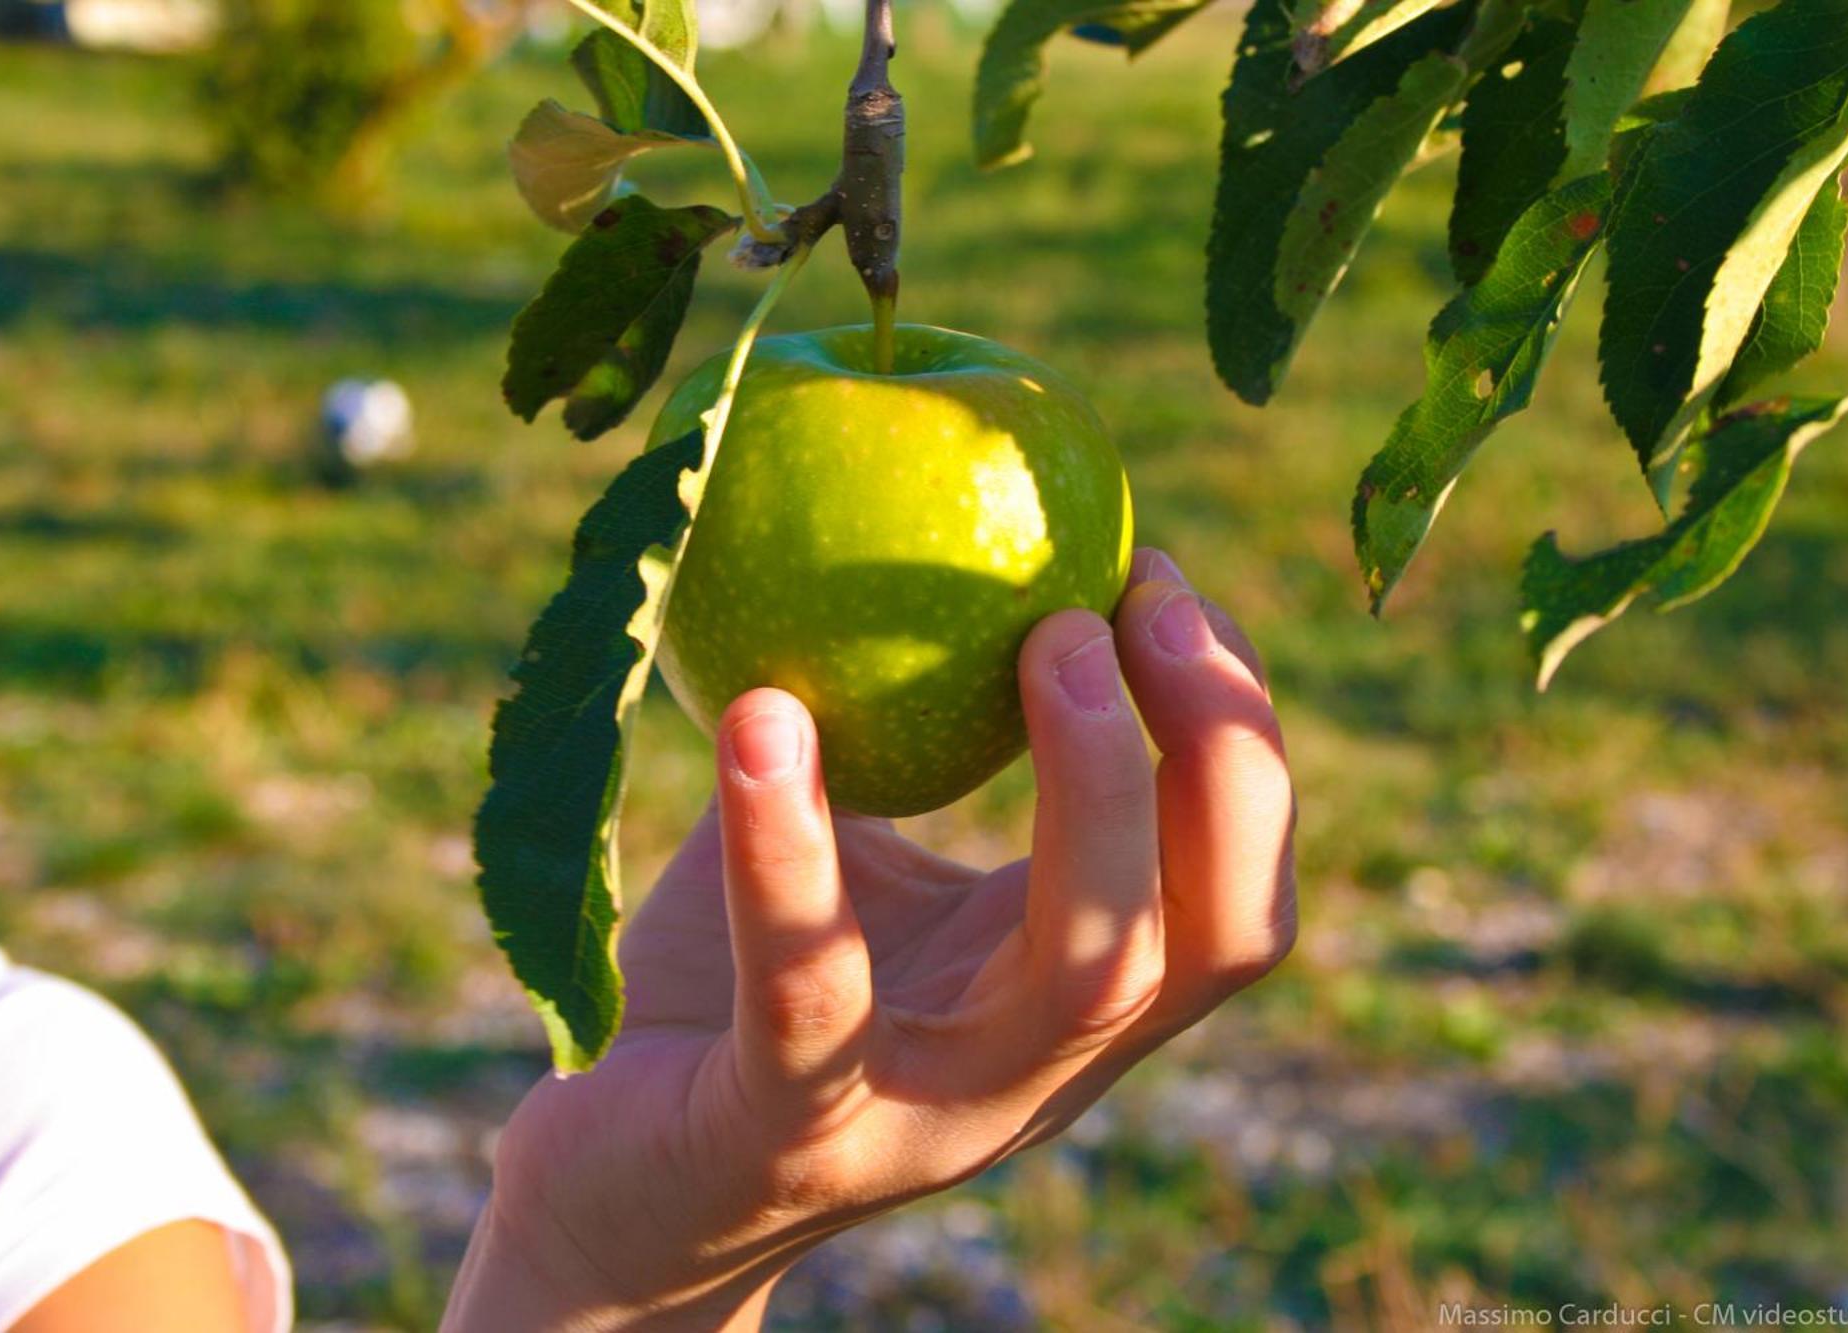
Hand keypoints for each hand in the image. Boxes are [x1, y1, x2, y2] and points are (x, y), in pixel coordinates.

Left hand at [441, 548, 1296, 1331]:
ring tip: (1039, 639)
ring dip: (1090, 789)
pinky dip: (792, 847)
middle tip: (1138, 596)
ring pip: (1085, 974)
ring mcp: (925, 1117)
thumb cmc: (733, 1000)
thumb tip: (950, 536)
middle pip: (1218, 931)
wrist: (608, 1204)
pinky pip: (812, 987)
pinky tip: (762, 717)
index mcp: (1064, 1001)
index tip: (1159, 578)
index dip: (1239, 734)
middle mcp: (1033, 1072)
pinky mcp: (787, 1135)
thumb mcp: (859, 866)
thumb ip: (919, 749)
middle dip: (1219, 751)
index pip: (1234, 889)